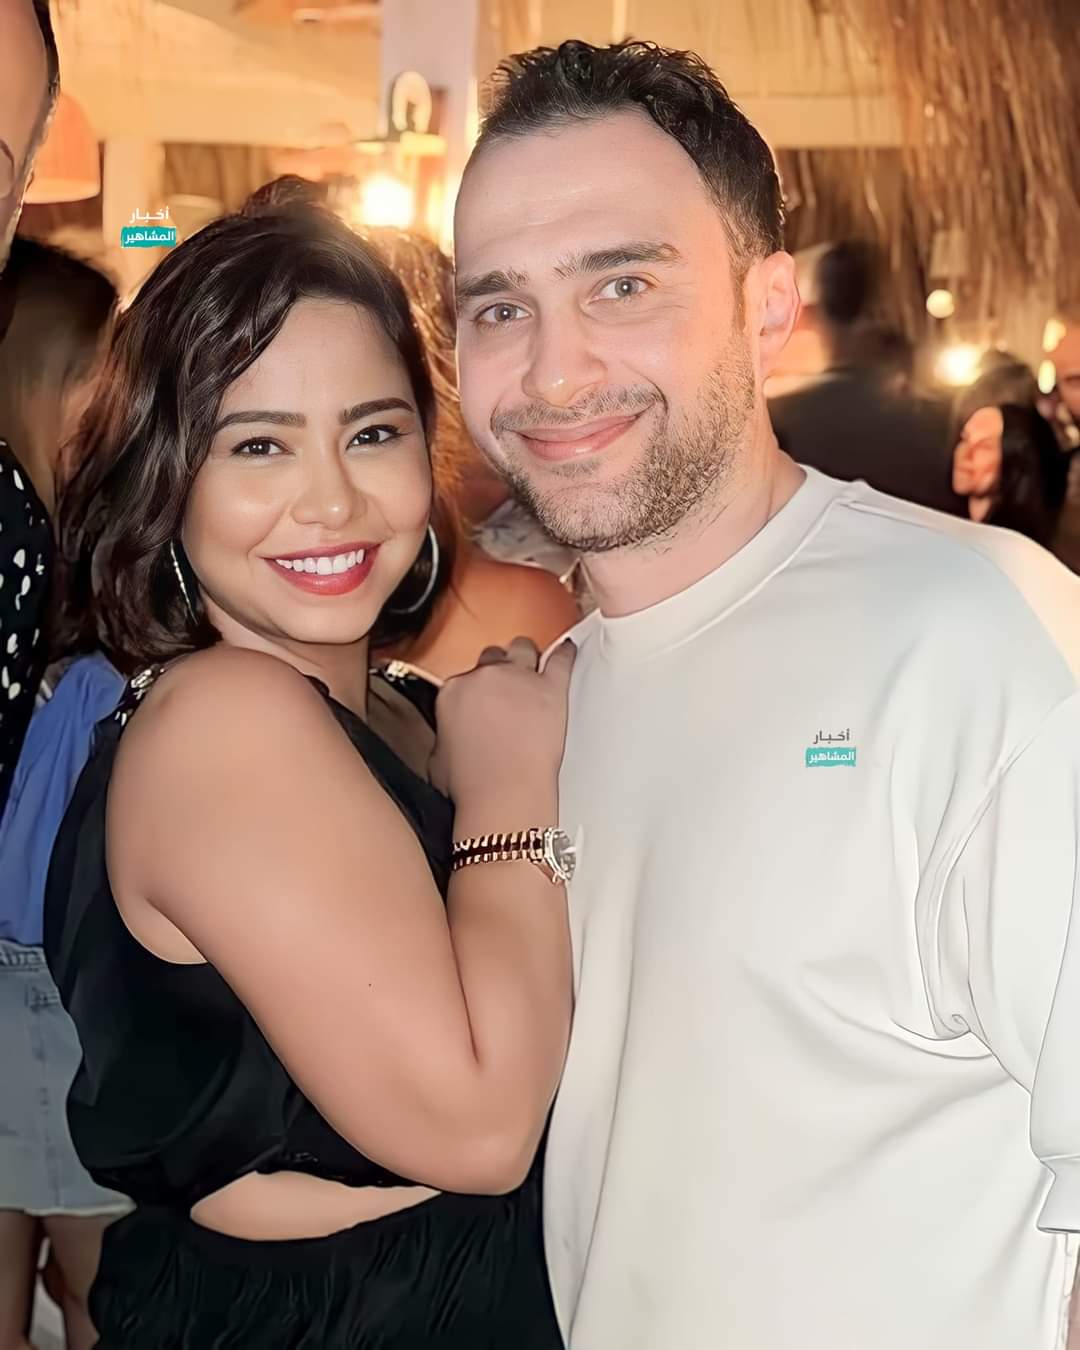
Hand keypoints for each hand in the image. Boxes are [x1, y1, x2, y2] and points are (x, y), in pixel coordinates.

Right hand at [430, 637, 574, 804]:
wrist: (503, 793)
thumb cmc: (472, 784)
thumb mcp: (438, 760)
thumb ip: (445, 737)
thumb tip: (451, 738)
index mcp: (454, 692)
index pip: (464, 677)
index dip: (475, 690)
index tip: (482, 700)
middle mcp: (484, 677)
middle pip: (493, 657)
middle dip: (499, 670)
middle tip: (506, 687)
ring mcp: (519, 678)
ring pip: (523, 649)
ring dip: (526, 656)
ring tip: (532, 664)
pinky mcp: (551, 688)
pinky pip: (561, 658)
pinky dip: (565, 653)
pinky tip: (567, 650)